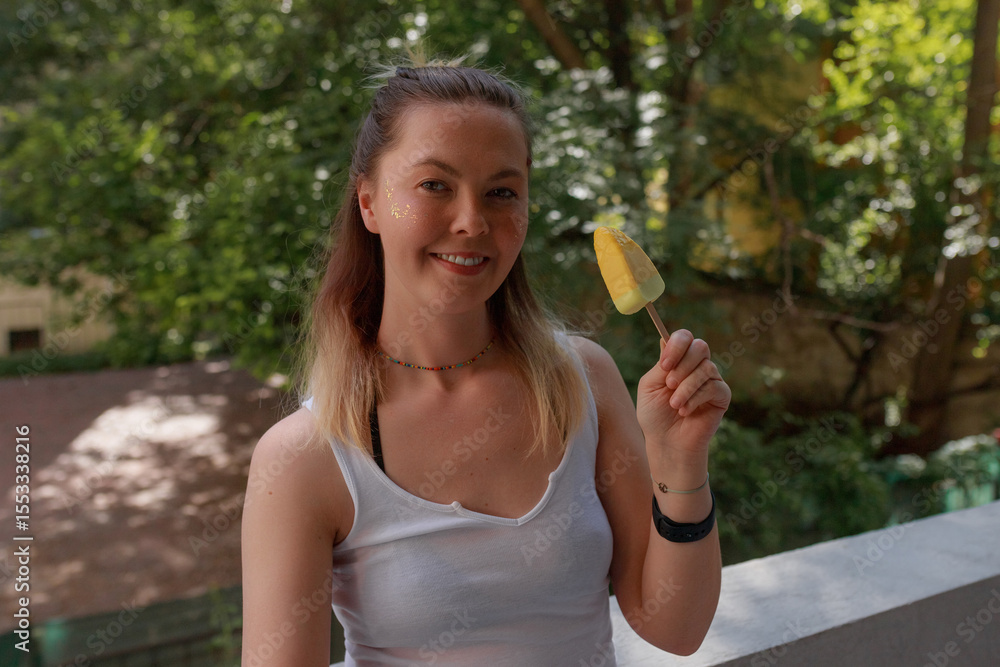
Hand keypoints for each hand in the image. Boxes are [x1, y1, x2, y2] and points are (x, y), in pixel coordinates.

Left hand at [636, 329, 730, 459]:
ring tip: (674, 404)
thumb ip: (661, 365)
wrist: (666, 441)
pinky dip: (696, 398)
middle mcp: (697, 366)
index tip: (664, 366)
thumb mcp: (650, 386)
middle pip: (700, 346)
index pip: (684, 337)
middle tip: (669, 384)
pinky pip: (714, 386)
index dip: (676, 346)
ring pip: (707, 368)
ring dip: (686, 387)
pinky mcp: (721, 396)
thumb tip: (665, 338)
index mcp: (678, 360)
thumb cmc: (655, 414)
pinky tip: (685, 411)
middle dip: (682, 365)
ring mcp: (711, 379)